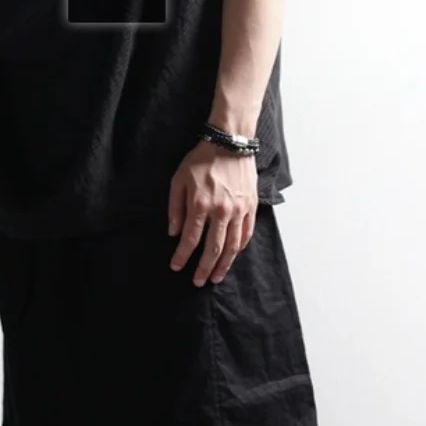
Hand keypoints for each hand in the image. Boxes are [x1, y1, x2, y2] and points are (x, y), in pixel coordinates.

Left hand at [167, 140, 257, 286]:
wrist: (230, 143)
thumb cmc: (201, 160)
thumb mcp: (179, 179)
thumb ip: (176, 207)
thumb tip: (174, 232)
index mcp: (200, 204)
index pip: (190, 239)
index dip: (182, 256)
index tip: (176, 267)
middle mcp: (221, 211)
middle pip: (213, 248)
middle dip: (203, 268)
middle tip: (198, 282)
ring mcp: (239, 210)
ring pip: (232, 245)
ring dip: (223, 264)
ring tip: (216, 277)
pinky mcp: (251, 206)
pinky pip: (246, 233)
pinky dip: (239, 248)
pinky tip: (233, 256)